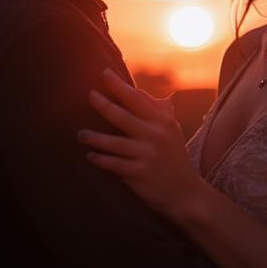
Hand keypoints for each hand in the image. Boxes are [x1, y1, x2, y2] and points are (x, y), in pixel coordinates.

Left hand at [79, 68, 207, 221]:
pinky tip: (90, 156)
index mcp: (162, 122)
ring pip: (115, 142)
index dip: (120, 86)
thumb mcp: (172, 131)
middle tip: (89, 95)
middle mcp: (155, 135)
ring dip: (95, 138)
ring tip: (80, 134)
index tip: (105, 74)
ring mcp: (147, 154)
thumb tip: (148, 92)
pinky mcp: (139, 173)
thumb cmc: (175, 159)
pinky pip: (114, 164)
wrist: (186, 194)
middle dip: (104, 104)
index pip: (138, 99)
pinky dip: (101, 159)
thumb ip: (160, 111)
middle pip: (124, 116)